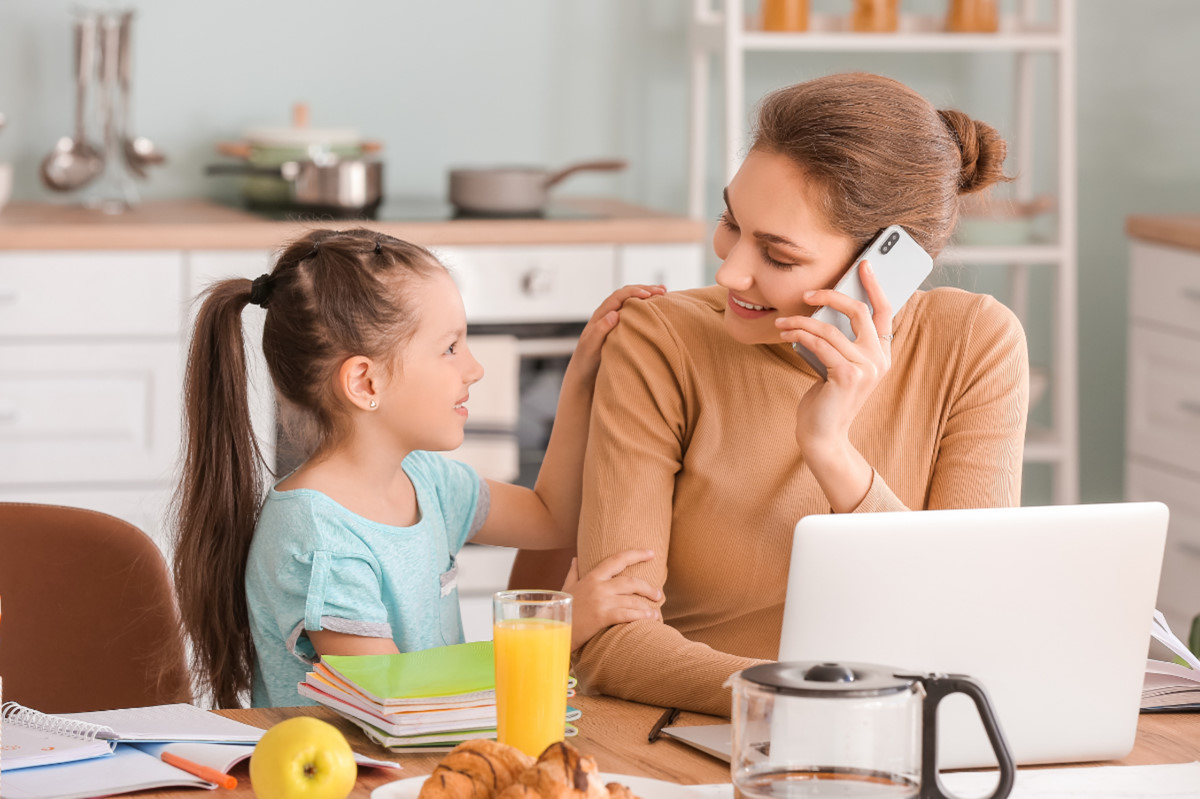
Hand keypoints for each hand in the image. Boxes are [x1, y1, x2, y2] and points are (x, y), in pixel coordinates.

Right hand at [562, 548, 660, 650]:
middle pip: (631, 581)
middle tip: (658, 594)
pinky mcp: (601, 617)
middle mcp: (598, 586)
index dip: (636, 554)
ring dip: (647, 606)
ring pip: (632, 599)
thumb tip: (575, 559)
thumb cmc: (561, 610)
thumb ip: (573, 572)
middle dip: (648, 587)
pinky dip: (641, 616)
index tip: (651, 553)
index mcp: (592, 577)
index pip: (617, 559)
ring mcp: (600, 601)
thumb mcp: (566, 588)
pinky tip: (649, 619)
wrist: (551, 630)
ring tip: (655, 612)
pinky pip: (627, 614)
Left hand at [566, 284, 666, 389]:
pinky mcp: (621, 327)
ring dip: (647, 294)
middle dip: (645, 289)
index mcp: (601, 314)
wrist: (584, 373)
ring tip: (664, 292)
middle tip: (663, 290)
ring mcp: (615, 319)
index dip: (634, 292)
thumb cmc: (586, 360)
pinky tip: (657, 307)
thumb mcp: (591, 345)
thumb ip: (600, 329)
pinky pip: (634, 311)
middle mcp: (608, 313)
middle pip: (627, 294)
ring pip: (632, 301)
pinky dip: (646, 306)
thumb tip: (614, 313)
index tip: (649, 295)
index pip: (619, 296)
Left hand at [775, 259, 893, 455]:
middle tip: (808, 294)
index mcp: (882, 355)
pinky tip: (786, 333)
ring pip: (831, 329)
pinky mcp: (847, 376)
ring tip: (783, 322)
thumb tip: (823, 308)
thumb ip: (841, 341)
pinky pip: (820, 344)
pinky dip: (799, 335)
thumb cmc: (827, 398)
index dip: (875, 286)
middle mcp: (879, 361)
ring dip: (801, 322)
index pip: (885, 312)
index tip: (863, 264)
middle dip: (831, 296)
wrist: (823, 435)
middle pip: (859, 312)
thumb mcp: (838, 365)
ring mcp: (866, 369)